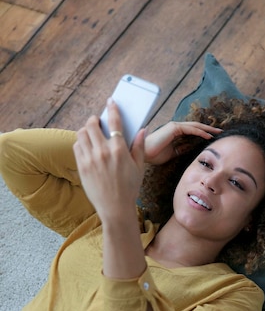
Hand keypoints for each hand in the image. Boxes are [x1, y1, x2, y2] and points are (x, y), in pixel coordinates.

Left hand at [73, 99, 144, 222]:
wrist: (115, 208)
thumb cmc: (129, 188)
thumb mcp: (139, 167)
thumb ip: (139, 146)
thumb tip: (143, 129)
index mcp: (119, 150)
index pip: (114, 122)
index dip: (112, 109)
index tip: (111, 102)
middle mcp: (103, 152)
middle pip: (92, 124)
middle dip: (94, 119)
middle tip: (97, 121)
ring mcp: (90, 159)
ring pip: (81, 134)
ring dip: (86, 130)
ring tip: (91, 133)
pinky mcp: (81, 167)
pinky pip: (77, 147)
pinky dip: (81, 143)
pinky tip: (86, 146)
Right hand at [133, 120, 221, 165]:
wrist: (143, 154)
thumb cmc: (154, 155)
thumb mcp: (172, 153)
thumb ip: (180, 149)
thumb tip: (189, 149)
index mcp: (175, 132)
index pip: (192, 131)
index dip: (203, 133)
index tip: (213, 137)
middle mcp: (175, 127)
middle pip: (196, 126)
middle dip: (209, 129)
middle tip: (220, 131)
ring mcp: (174, 126)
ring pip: (195, 126)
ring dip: (207, 129)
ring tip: (218, 132)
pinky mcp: (173, 128)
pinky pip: (190, 129)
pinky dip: (200, 132)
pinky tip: (208, 136)